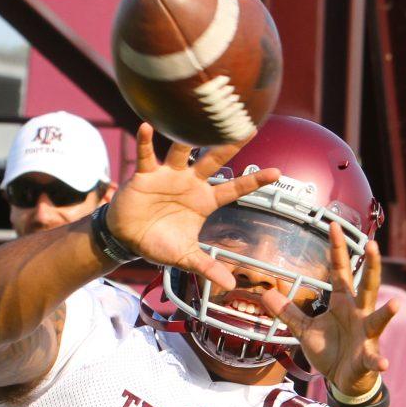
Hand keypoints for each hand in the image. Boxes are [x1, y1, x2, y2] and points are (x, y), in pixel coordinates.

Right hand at [105, 123, 279, 289]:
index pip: (234, 189)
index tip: (277, 172)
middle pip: (213, 161)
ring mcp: (168, 176)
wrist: (128, 238)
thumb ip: (207, 267)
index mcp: (204, 201)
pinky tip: (147, 127)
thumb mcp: (185, 257)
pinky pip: (146, 156)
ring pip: (181, 153)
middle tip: (246, 128)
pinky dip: (145, 142)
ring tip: (197, 121)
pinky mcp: (145, 175)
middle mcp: (189, 183)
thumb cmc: (159, 243)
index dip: (254, 182)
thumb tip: (230, 285)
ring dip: (187, 140)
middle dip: (228, 146)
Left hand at [259, 223, 398, 396]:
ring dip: (387, 312)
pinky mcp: (368, 356)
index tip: (333, 224)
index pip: (341, 271)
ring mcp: (366, 334)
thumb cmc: (329, 349)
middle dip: (371, 266)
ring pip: (378, 319)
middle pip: (367, 285)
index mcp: (343, 302)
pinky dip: (378, 360)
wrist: (343, 378)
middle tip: (373, 245)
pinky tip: (382, 363)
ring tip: (395, 304)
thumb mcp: (304, 329)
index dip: (337, 249)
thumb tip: (265, 294)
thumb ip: (288, 312)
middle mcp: (358, 313)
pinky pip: (373, 358)